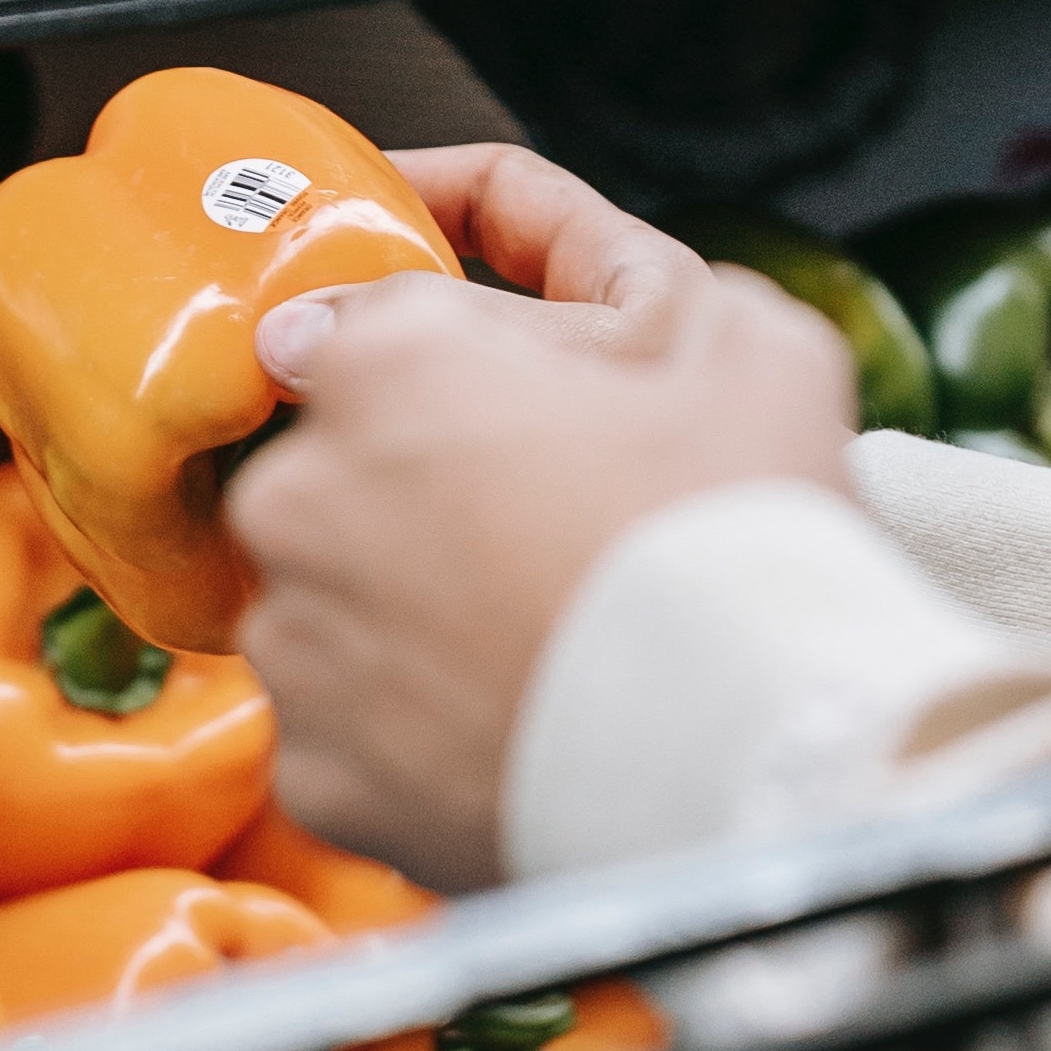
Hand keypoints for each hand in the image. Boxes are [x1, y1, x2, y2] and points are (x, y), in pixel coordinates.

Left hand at [229, 147, 856, 889]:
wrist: (754, 767)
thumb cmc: (746, 539)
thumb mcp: (736, 338)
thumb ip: (617, 277)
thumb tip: (548, 310)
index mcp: (383, 367)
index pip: (367, 328)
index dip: (455, 365)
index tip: (513, 408)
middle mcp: (299, 500)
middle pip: (340, 473)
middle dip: (425, 494)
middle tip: (546, 537)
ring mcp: (296, 646)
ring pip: (335, 605)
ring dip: (411, 613)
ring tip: (535, 643)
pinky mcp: (312, 773)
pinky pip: (347, 729)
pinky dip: (410, 730)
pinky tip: (506, 726)